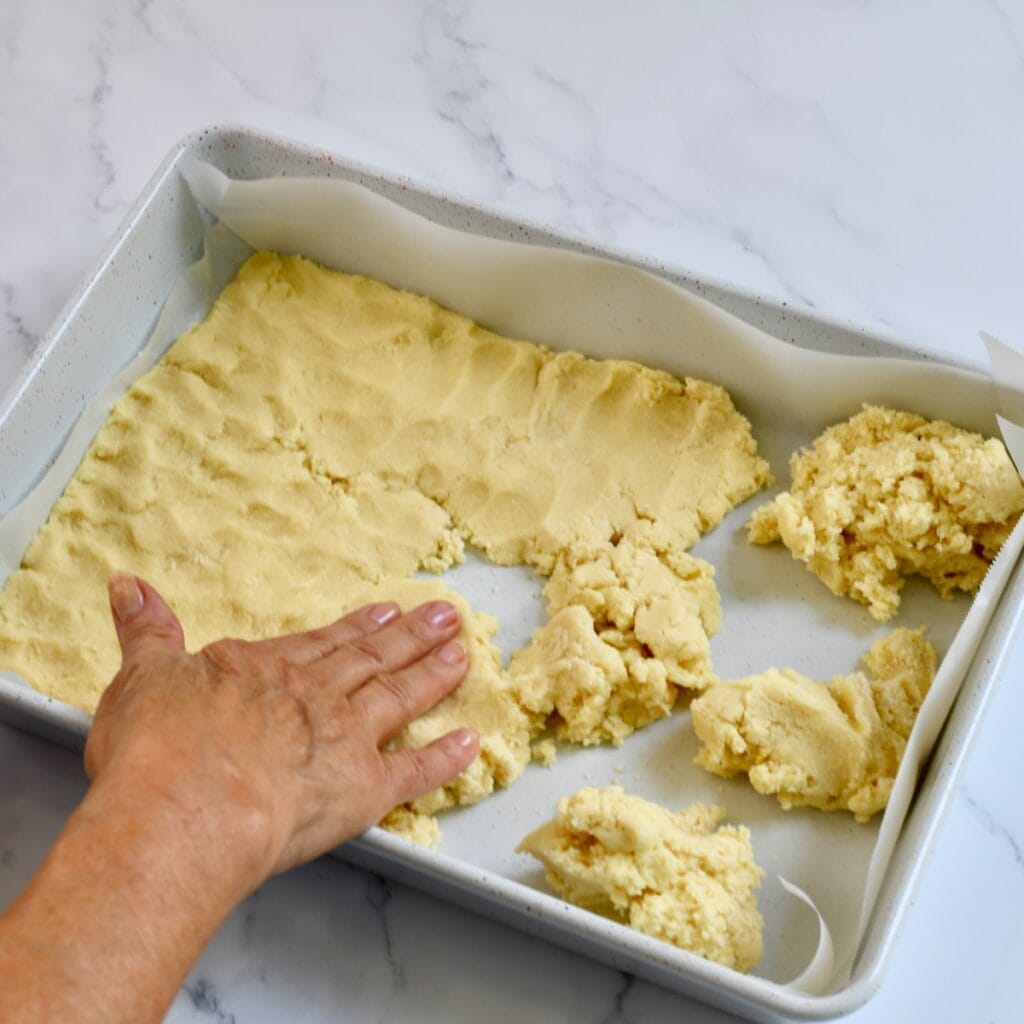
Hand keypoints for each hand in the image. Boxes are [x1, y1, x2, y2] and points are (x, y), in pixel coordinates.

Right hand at [85, 573, 479, 885]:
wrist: (189, 807)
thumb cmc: (158, 750)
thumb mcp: (140, 677)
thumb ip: (145, 630)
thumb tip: (127, 583)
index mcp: (264, 670)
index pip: (321, 643)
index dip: (356, 627)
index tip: (385, 612)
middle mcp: (312, 695)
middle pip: (371, 658)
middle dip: (410, 636)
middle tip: (446, 617)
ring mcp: (344, 737)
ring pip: (399, 695)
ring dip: (432, 674)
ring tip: (462, 654)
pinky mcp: (363, 788)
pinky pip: (415, 771)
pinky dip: (445, 758)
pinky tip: (471, 743)